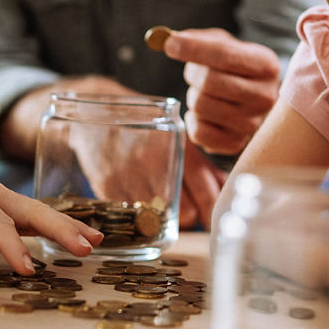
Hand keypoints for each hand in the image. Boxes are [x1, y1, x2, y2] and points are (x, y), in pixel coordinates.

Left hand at [0, 146, 102, 274]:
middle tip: (86, 248)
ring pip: (38, 212)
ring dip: (66, 227)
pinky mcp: (1, 205)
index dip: (12, 246)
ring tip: (94, 242)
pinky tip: (75, 237)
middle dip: (60, 230)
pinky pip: (32, 216)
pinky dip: (56, 226)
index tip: (28, 269)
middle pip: (31, 210)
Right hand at [63, 116, 223, 231]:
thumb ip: (204, 167)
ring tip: (161, 213)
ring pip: (155, 220)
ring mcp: (130, 175)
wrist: (102, 108)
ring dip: (161, 221)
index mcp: (180, 150)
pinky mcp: (107, 185)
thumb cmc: (150, 126)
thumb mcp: (181, 138)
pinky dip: (136, 217)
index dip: (211, 213)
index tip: (212, 221)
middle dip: (188, 217)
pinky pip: (129, 216)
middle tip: (185, 214)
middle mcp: (157, 163)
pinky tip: (138, 208)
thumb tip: (225, 192)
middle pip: (184, 214)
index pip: (206, 195)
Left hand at [165, 29, 278, 154]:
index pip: (224, 55)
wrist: (252, 97)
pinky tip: (204, 114)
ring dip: (193, 97)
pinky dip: (193, 120)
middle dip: (192, 73)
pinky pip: (199, 132)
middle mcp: (264, 96)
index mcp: (266, 65)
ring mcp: (252, 123)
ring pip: (201, 106)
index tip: (170, 44)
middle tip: (195, 72)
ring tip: (205, 93)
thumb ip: (197, 39)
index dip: (193, 48)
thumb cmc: (234, 67)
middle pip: (210, 82)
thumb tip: (168, 41)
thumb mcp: (224, 44)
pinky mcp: (236, 143)